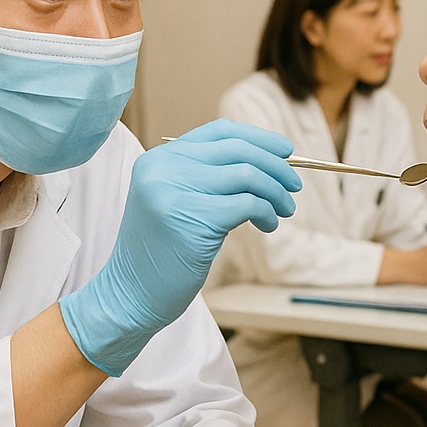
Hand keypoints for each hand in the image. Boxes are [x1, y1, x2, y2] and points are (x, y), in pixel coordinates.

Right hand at [60, 118, 301, 374]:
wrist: (131, 294)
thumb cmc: (162, 252)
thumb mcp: (177, 202)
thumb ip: (208, 178)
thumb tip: (269, 162)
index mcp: (159, 159)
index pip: (220, 132)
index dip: (258, 138)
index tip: (285, 151)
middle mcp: (163, 168)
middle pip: (237, 150)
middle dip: (276, 166)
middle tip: (294, 185)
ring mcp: (175, 192)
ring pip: (247, 175)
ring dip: (276, 191)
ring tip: (284, 209)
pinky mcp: (192, 219)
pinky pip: (248, 204)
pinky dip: (267, 212)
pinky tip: (268, 225)